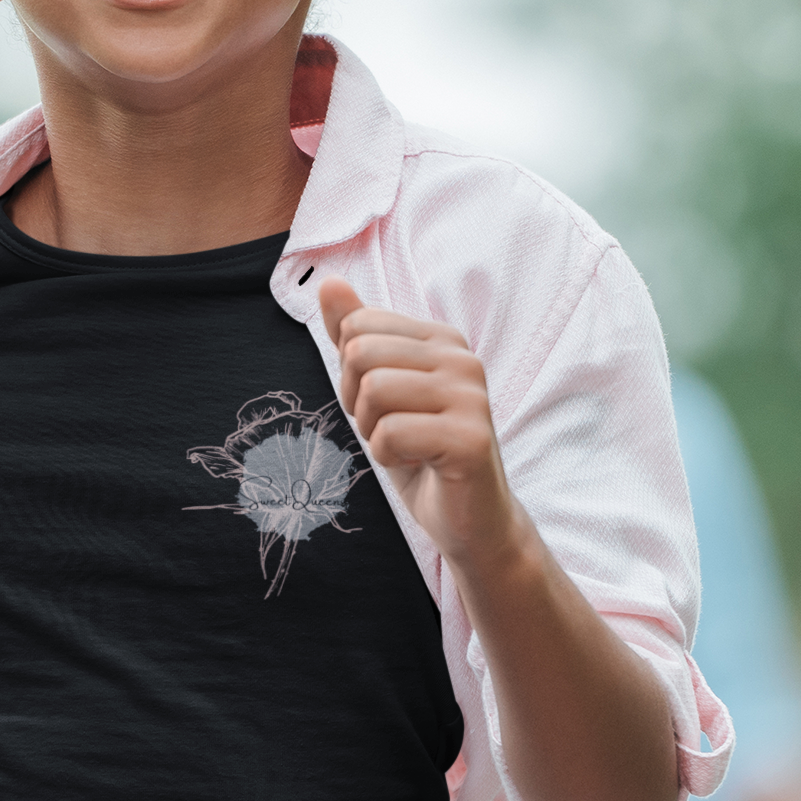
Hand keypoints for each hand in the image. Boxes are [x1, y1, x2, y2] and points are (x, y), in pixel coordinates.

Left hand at [319, 278, 519, 570]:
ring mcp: (471, 395)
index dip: (351, 373)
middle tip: (390, 428)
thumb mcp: (379, 388)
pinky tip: (420, 463)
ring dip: (373, 430)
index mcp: (442, 337)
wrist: (470, 518)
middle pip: (361, 353)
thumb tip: (329, 282)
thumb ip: (355, 335)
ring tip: (406, 445)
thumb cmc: (421, 451)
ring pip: (374, 390)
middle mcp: (462, 357)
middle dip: (358, 401)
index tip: (383, 405)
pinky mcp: (470, 438)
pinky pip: (391, 433)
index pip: (358, 326)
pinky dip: (388, 455)